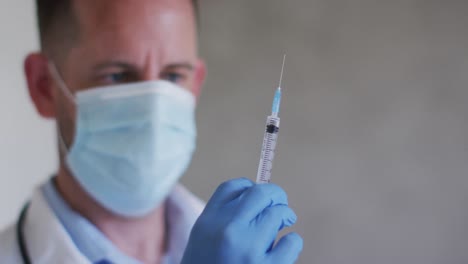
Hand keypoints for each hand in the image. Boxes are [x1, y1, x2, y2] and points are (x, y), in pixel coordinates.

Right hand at [181, 178, 302, 263]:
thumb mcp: (203, 240)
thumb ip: (223, 219)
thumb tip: (259, 199)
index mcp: (208, 221)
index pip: (234, 187)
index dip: (250, 186)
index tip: (258, 196)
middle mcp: (227, 230)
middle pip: (261, 193)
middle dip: (276, 196)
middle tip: (280, 206)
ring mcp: (249, 249)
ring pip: (280, 214)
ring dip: (285, 219)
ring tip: (282, 228)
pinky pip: (292, 242)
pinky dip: (291, 244)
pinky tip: (282, 250)